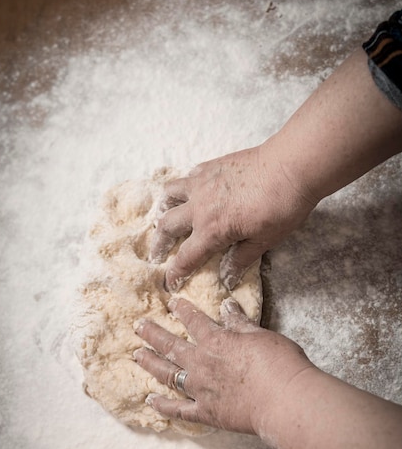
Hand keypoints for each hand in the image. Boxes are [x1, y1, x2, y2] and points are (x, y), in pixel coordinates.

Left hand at [133, 297, 312, 435]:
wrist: (283, 400)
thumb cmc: (278, 363)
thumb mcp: (260, 334)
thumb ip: (239, 322)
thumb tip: (226, 305)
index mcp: (216, 341)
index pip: (194, 321)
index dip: (182, 310)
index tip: (170, 302)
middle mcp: (201, 364)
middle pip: (171, 346)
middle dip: (153, 334)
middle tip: (137, 326)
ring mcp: (200, 390)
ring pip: (167, 374)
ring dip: (150, 363)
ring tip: (137, 355)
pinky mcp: (205, 413)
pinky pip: (177, 410)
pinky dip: (162, 406)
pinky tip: (150, 400)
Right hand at [149, 143, 314, 291]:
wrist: (291, 166)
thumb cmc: (282, 206)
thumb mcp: (264, 240)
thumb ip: (241, 259)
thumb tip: (227, 277)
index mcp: (211, 230)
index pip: (185, 258)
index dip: (175, 273)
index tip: (170, 283)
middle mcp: (199, 207)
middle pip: (167, 226)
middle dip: (159, 244)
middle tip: (157, 254)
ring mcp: (201, 183)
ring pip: (169, 196)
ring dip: (163, 209)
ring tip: (164, 217)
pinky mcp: (210, 167)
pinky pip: (187, 177)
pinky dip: (183, 188)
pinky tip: (190, 192)